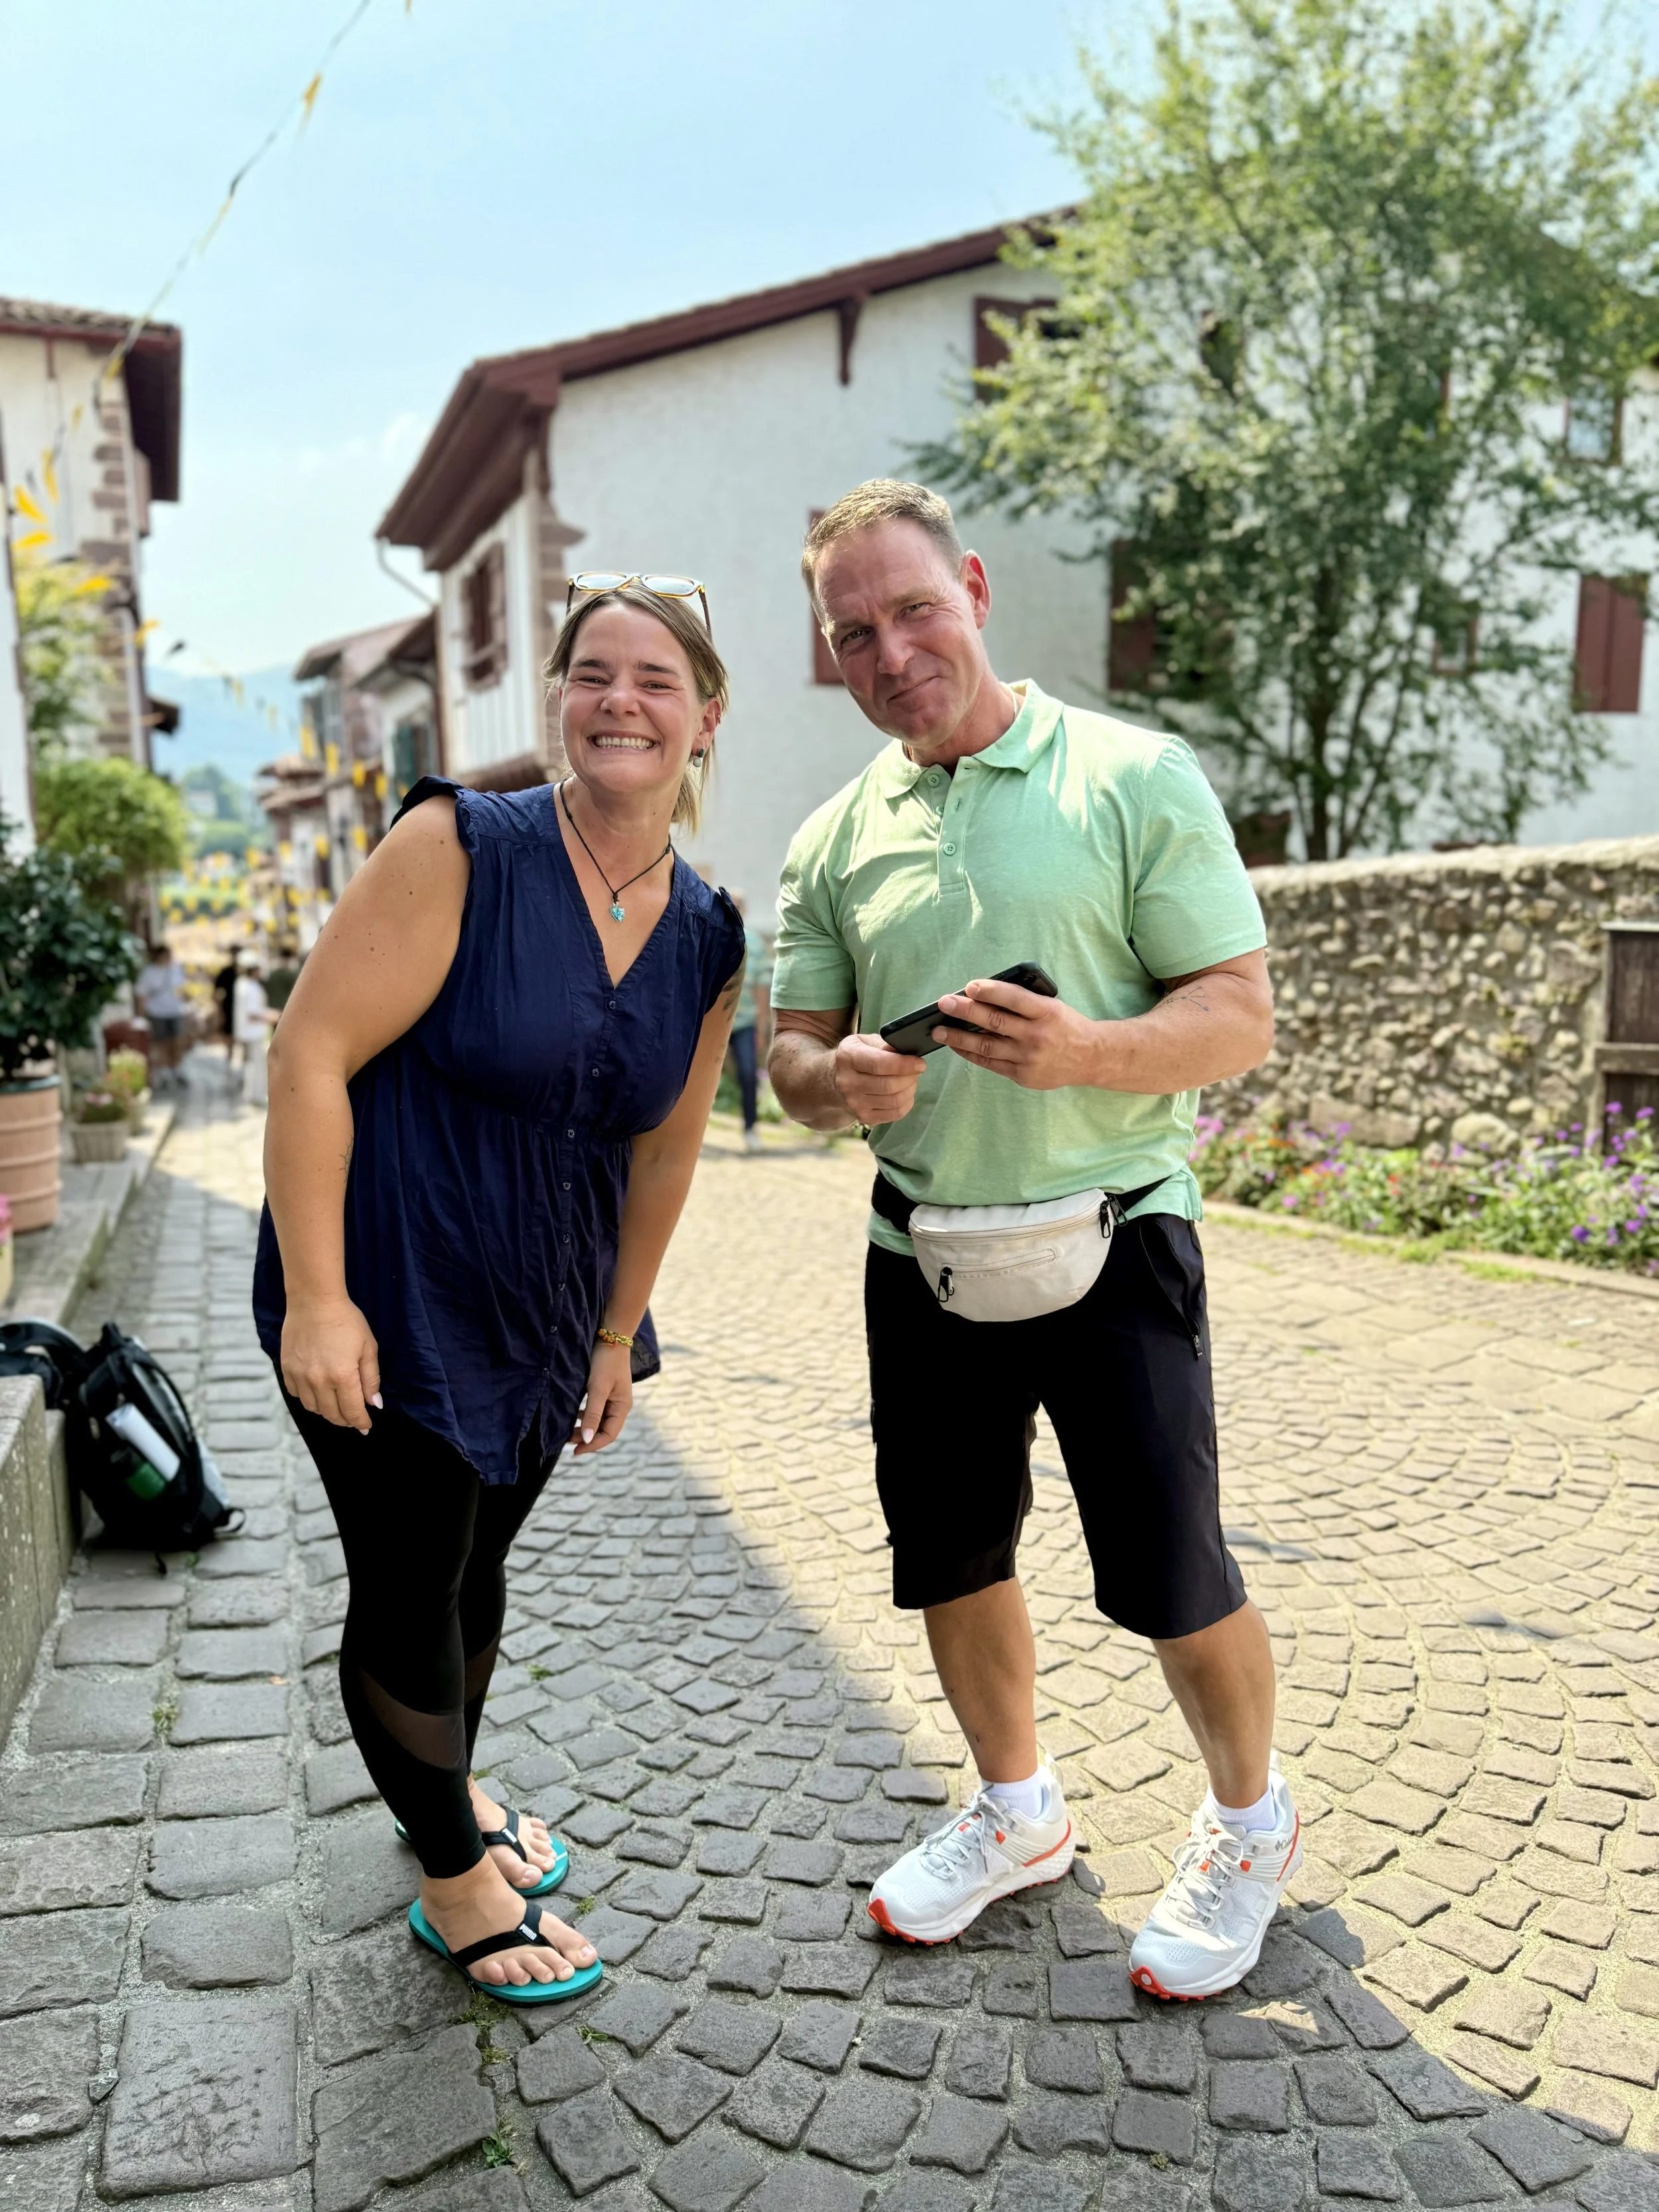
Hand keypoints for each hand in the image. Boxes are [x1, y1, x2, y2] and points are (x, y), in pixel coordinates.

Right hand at [281, 1296, 381, 1431]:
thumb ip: (371, 1379)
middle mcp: (318, 1381)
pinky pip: (296, 1394)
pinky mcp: (287, 1369)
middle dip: (345, 1420)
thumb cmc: (346, 1321)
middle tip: (353, 1418)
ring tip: (337, 1405)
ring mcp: (300, 1376)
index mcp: (342, 1376)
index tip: (366, 1427)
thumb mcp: (368, 1347)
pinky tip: (317, 1392)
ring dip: (327, 1411)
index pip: (352, 1411)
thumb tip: (373, 1404)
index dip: (360, 1422)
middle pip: (332, 1414)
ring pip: (313, 1408)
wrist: (314, 1301)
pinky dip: (308, 1398)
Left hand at [572, 1339, 632, 1455]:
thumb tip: (587, 1440)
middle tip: (566, 1441)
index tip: (575, 1451)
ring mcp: (613, 1399)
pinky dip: (585, 1417)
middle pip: (604, 1430)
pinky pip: (596, 1411)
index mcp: (622, 1407)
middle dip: (586, 1438)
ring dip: (585, 1428)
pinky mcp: (606, 1391)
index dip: (592, 1446)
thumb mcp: (597, 1388)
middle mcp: (620, 1406)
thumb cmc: (605, 1362)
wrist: (611, 1336)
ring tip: (568, 1431)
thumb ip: (592, 1414)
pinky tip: (574, 1415)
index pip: (609, 1435)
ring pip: (599, 1421)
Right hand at [832, 1031, 926, 1125]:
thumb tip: (905, 1053)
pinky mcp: (863, 1117)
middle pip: (889, 1085)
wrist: (834, 1078)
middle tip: (916, 1071)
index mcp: (847, 1057)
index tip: (920, 1063)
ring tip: (910, 1080)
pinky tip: (905, 1093)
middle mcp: (847, 1082)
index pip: (879, 1064)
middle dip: (910, 1077)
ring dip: (909, 1089)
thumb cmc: (857, 1056)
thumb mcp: (866, 1041)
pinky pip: (894, 1114)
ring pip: (894, 1100)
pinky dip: (906, 1103)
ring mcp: (854, 1103)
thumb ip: (885, 1044)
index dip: (904, 1065)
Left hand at [936, 979, 1105, 1090]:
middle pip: (995, 1022)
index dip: (991, 992)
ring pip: (987, 1046)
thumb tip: (984, 995)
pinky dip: (970, 1053)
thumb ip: (1024, 1002)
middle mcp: (1037, 1036)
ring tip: (939, 1030)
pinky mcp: (1022, 1075)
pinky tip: (957, 1045)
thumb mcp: (1052, 1006)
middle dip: (966, 1011)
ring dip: (959, 1037)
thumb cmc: (1065, 1026)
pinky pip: (990, 1063)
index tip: (970, 986)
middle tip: (944, 1003)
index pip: (1015, 999)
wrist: (1089, 1058)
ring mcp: (1028, 1058)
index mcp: (1047, 1012)